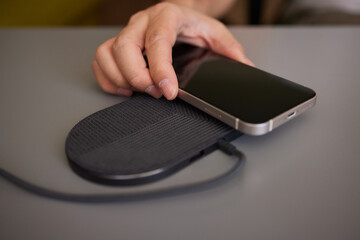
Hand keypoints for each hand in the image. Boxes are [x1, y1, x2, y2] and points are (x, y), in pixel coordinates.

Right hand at [92, 2, 252, 99]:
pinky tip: (125, 89)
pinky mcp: (117, 44)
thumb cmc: (193, 24)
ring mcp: (127, 32)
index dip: (160, 68)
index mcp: (167, 16)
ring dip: (121, 78)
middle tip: (156, 93)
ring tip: (141, 91)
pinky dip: (108, 78)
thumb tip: (246, 69)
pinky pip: (101, 60)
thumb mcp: (216, 32)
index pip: (157, 41)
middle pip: (124, 47)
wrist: (179, 13)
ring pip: (107, 53)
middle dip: (138, 76)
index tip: (169, 91)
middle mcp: (142, 22)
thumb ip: (229, 50)